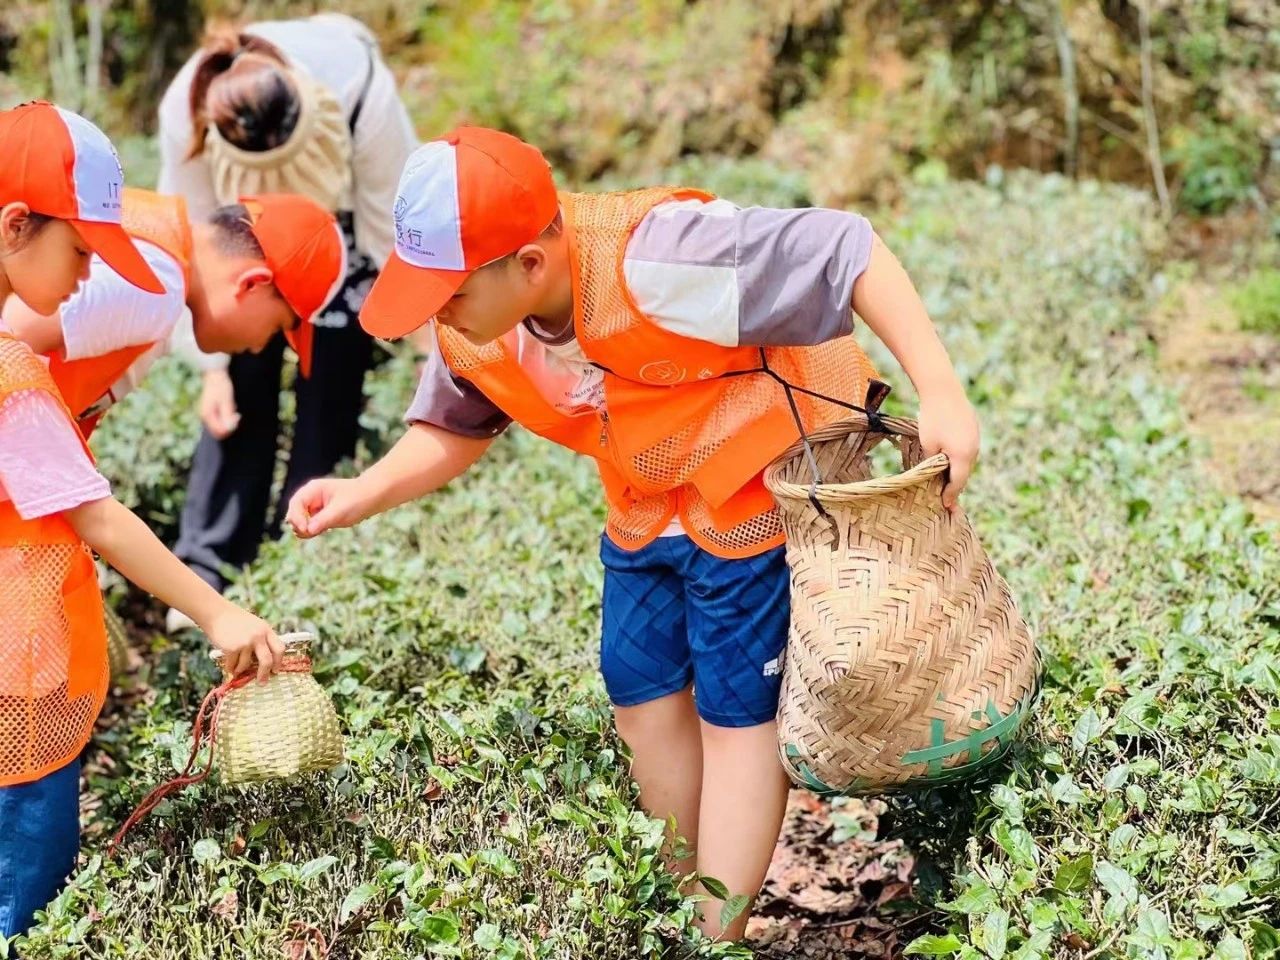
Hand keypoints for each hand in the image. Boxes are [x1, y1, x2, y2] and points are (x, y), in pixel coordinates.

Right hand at [199, 369, 239, 438]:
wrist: (214, 375)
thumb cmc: (221, 386)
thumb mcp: (227, 401)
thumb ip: (227, 416)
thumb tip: (229, 428)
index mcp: (207, 415)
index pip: (219, 431)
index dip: (230, 428)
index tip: (237, 417)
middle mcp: (204, 416)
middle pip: (218, 431)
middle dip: (229, 426)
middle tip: (236, 414)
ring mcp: (206, 414)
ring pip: (219, 425)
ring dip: (228, 420)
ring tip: (232, 407)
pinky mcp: (210, 411)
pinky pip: (219, 419)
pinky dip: (226, 416)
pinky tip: (229, 406)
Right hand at [203, 603, 282, 682]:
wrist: (216, 613)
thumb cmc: (235, 621)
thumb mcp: (255, 626)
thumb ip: (261, 640)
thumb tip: (265, 664)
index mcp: (266, 630)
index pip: (279, 648)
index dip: (279, 661)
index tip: (276, 670)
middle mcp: (258, 636)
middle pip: (267, 661)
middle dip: (264, 674)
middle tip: (262, 682)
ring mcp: (245, 642)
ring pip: (246, 665)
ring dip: (240, 670)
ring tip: (236, 669)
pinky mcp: (232, 648)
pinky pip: (233, 665)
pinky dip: (230, 668)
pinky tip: (229, 664)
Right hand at [286, 477, 369, 538]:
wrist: (372, 497)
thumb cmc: (358, 499)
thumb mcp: (340, 510)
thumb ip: (323, 520)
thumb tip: (308, 530)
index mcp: (312, 489)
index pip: (295, 504)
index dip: (296, 518)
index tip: (306, 530)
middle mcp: (310, 497)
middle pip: (294, 514)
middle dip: (300, 526)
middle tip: (314, 533)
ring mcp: (314, 507)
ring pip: (300, 523)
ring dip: (306, 530)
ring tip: (322, 531)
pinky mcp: (320, 516)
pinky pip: (309, 527)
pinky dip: (313, 531)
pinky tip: (325, 531)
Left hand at [917, 390, 979, 511]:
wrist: (942, 389)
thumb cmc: (932, 418)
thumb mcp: (928, 445)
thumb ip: (932, 464)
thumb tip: (935, 476)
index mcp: (963, 456)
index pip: (957, 483)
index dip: (950, 495)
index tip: (945, 506)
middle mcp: (974, 449)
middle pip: (964, 474)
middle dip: (954, 486)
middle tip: (946, 499)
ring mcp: (976, 438)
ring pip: (967, 462)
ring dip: (957, 471)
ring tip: (947, 482)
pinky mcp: (974, 428)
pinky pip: (967, 449)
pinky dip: (959, 458)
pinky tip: (950, 459)